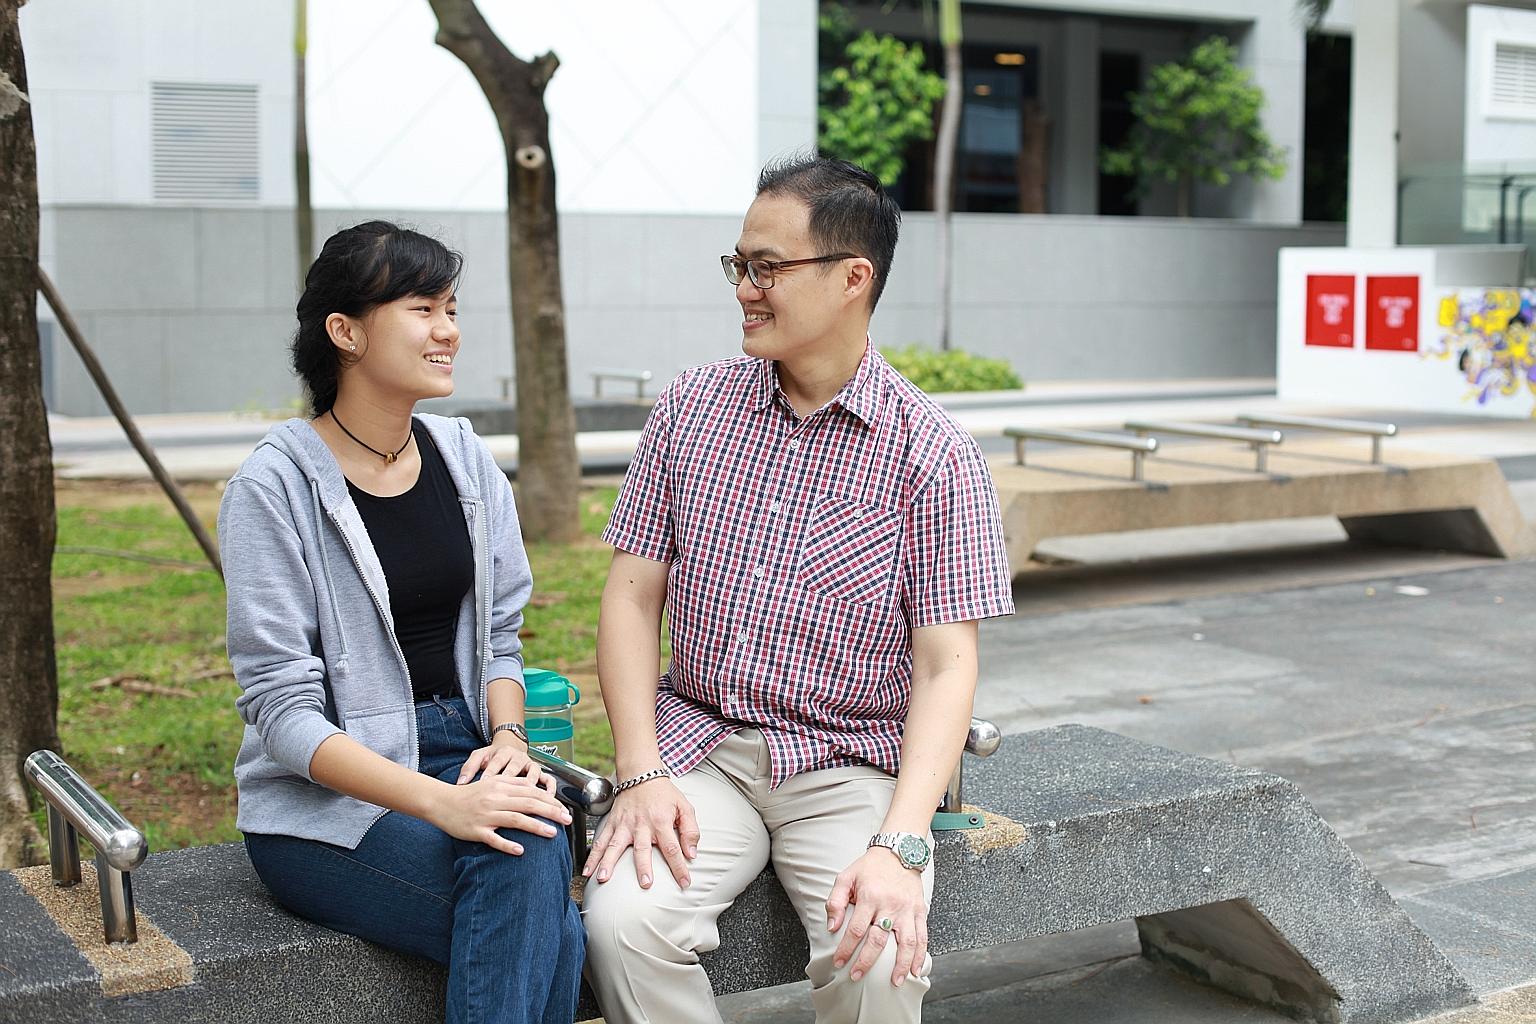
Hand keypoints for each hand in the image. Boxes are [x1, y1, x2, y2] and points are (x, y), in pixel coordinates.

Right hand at [430, 773, 571, 855]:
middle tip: (567, 819)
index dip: (550, 800)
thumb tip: (535, 787)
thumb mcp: (492, 782)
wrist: (441, 802)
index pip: (531, 792)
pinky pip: (494, 839)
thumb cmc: (469, 794)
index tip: (564, 808)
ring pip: (515, 819)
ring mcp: (486, 815)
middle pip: (528, 803)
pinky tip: (521, 851)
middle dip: (550, 811)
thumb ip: (513, 784)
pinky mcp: (476, 830)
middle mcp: (495, 799)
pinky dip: (507, 845)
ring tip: (553, 833)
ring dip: (536, 826)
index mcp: (501, 786)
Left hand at [456, 736, 556, 794]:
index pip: (496, 763)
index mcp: (501, 752)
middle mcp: (518, 757)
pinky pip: (548, 778)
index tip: (484, 786)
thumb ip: (469, 769)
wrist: (507, 747)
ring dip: (533, 784)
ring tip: (532, 797)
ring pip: (534, 773)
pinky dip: (550, 788)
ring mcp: (530, 764)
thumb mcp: (478, 757)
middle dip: (511, 780)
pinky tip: (548, 798)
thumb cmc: (491, 757)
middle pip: (516, 767)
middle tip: (507, 795)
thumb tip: (460, 783)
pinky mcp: (538, 772)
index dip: (491, 774)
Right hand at [582, 776, 699, 889]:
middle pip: (642, 848)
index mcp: (661, 822)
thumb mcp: (685, 808)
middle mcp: (641, 825)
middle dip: (643, 867)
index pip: (672, 848)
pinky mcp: (612, 824)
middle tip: (645, 884)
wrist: (641, 774)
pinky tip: (587, 870)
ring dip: (608, 863)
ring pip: (615, 846)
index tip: (684, 882)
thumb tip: (691, 853)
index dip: (679, 867)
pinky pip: (601, 841)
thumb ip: (690, 831)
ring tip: (603, 878)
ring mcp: (624, 825)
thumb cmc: (664, 794)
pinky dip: (593, 856)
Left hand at [826, 849, 928, 986]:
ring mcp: (907, 909)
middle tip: (857, 976)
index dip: (846, 948)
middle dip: (867, 961)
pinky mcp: (920, 911)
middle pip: (879, 939)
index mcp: (870, 896)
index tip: (839, 962)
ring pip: (907, 942)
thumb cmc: (870, 867)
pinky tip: (916, 970)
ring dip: (901, 964)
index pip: (857, 929)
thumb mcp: (846, 877)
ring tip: (896, 982)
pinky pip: (923, 936)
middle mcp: (890, 905)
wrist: (898, 851)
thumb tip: (832, 927)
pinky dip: (921, 955)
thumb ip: (836, 901)